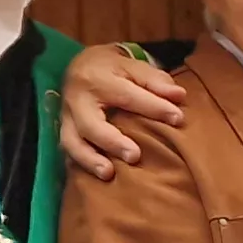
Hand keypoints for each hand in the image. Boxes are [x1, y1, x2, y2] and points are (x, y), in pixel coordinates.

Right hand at [59, 46, 188, 179]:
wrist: (80, 64)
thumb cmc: (112, 68)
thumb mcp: (132, 66)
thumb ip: (155, 80)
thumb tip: (179, 96)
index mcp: (98, 79)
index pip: (128, 96)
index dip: (154, 108)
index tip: (177, 119)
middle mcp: (78, 100)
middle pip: (91, 124)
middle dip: (112, 141)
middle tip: (135, 156)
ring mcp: (67, 118)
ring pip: (71, 142)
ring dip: (90, 159)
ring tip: (108, 173)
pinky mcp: (63, 131)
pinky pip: (67, 150)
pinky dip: (80, 164)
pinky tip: (95, 177)